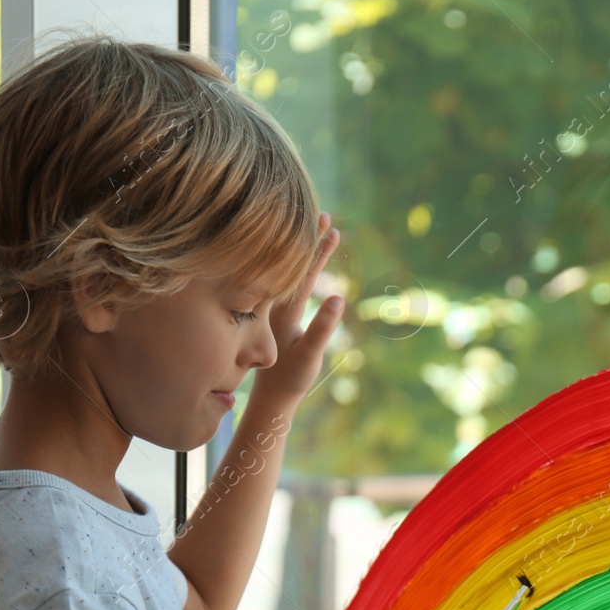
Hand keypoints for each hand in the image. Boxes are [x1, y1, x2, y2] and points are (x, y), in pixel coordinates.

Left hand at [250, 210, 344, 407]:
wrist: (271, 394)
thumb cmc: (292, 377)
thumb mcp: (310, 354)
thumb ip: (323, 326)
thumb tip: (337, 296)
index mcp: (281, 308)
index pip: (302, 271)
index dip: (317, 249)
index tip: (331, 228)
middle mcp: (273, 302)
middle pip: (293, 262)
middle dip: (311, 239)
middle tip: (325, 215)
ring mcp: (273, 307)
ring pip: (289, 269)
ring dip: (304, 250)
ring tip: (318, 230)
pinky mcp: (274, 313)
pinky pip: (286, 280)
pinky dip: (296, 265)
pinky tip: (302, 257)